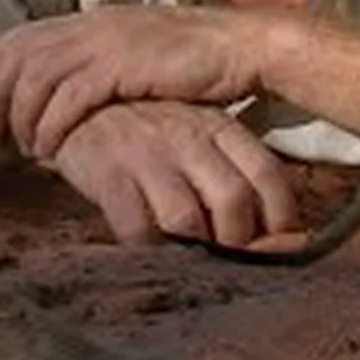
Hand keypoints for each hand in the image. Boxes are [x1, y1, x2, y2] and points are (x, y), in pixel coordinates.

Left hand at [0, 6, 261, 160]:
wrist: (238, 46)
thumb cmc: (192, 59)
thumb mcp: (135, 55)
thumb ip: (100, 64)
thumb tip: (70, 89)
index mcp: (90, 19)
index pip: (21, 35)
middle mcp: (89, 24)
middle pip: (18, 55)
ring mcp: (104, 43)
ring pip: (36, 78)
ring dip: (20, 117)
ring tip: (18, 148)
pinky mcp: (122, 67)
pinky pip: (70, 99)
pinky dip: (52, 125)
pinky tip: (48, 148)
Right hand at [48, 100, 302, 247]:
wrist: (75, 103)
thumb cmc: (147, 128)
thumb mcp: (196, 133)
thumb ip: (233, 172)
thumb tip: (283, 232)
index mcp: (217, 125)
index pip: (268, 174)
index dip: (280, 218)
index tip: (278, 242)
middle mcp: (187, 137)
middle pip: (233, 201)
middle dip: (236, 240)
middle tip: (227, 255)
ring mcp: (147, 155)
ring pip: (187, 218)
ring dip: (192, 249)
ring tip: (190, 256)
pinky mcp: (109, 174)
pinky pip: (137, 227)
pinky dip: (147, 248)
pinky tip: (149, 248)